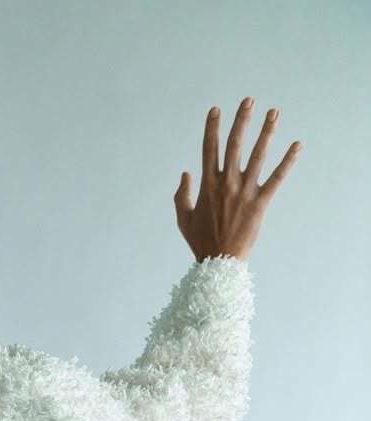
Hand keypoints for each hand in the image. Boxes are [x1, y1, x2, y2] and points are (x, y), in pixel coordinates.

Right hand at [174, 97, 301, 262]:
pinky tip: (297, 145)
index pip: (209, 149)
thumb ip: (181, 195)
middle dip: (241, 120)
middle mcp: (226, 183)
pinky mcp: (260, 202)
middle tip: (249, 100)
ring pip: (258, 155)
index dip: (212, 128)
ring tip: (274, 112)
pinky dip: (288, 161)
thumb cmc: (200, 241)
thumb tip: (185, 173)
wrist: (219, 262)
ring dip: (266, 132)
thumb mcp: (183, 218)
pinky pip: (277, 178)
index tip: (216, 110)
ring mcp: (244, 192)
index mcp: (207, 185)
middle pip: (235, 144)